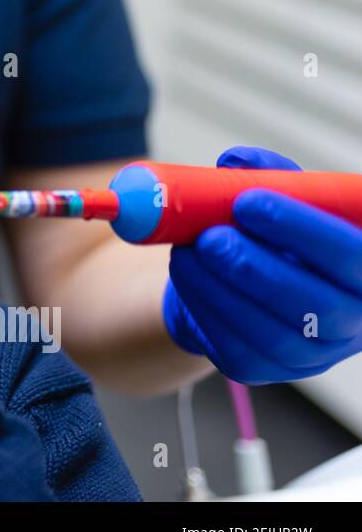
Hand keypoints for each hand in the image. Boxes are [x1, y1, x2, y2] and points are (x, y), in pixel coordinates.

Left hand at [164, 146, 361, 383]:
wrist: (232, 279)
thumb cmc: (269, 234)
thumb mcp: (278, 197)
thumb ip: (269, 174)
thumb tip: (238, 161)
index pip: (353, 256)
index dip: (304, 230)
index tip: (249, 201)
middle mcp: (352, 322)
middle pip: (317, 305)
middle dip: (256, 268)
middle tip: (211, 237)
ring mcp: (310, 355)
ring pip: (272, 332)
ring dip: (221, 289)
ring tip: (187, 251)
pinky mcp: (261, 369)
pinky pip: (236, 349)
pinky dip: (206, 310)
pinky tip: (187, 275)